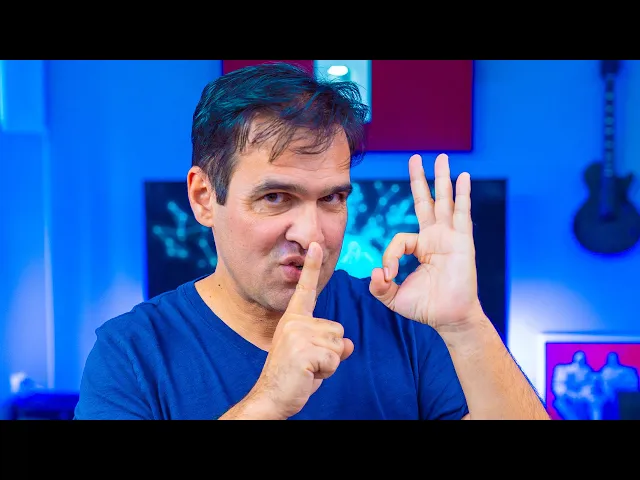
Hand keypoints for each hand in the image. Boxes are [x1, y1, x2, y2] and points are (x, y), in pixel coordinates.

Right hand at [247, 242, 353, 419]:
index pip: (305, 289)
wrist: (272, 397)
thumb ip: (330, 346)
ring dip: (329, 363)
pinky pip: (334, 359)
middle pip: (337, 330)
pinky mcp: (303, 350)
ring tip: (308, 369)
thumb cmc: (292, 377)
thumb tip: (349, 344)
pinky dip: (327, 371)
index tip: (316, 244)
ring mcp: (297, 335)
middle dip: (331, 352)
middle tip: (308, 364)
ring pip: (338, 345)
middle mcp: (294, 322)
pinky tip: (308, 374)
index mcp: (293, 319)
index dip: (312, 267)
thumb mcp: (314, 357)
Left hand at [369, 153, 483, 331]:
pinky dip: (462, 195)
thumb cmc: (425, 308)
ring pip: (444, 202)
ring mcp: (450, 237)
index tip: (390, 275)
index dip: (390, 256)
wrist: (448, 319)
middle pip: (425, 202)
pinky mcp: (462, 241)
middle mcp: (435, 238)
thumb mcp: (393, 297)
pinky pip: (461, 213)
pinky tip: (463, 177)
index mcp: (420, 248)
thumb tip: (375, 272)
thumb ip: (379, 286)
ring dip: (442, 179)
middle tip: (415, 158)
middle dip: (419, 180)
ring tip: (440, 157)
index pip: (400, 239)